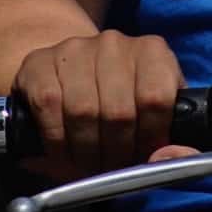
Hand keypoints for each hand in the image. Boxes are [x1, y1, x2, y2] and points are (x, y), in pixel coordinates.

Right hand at [13, 31, 190, 179]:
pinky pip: (50, 108)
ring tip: (90, 164)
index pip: (156, 98)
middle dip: (116, 152)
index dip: (150, 138)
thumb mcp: (154, 107)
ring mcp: (75, 50)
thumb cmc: (119, 96)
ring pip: (84, 112)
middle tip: (113, 168)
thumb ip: (171, 135)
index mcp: (151, 51)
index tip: (144, 157)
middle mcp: (114, 43)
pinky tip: (64, 152)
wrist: (70, 68)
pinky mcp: (40, 63)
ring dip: (86, 151)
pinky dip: (57, 140)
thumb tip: (170, 158)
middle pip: (119, 112)